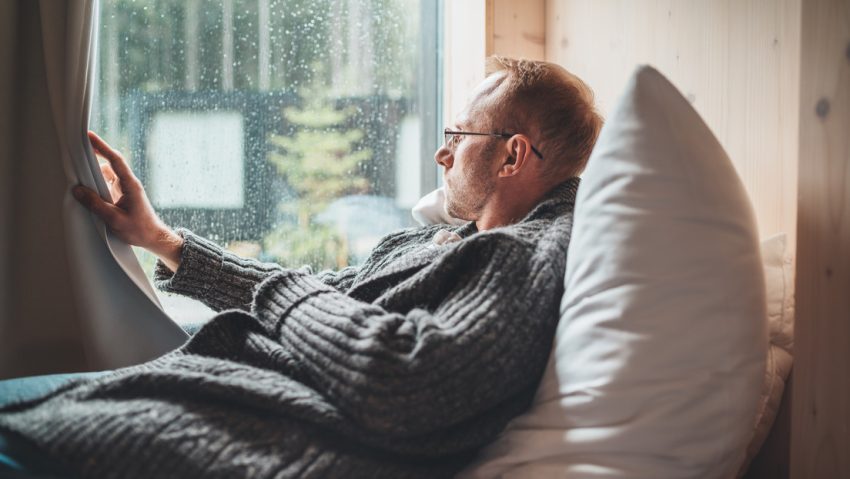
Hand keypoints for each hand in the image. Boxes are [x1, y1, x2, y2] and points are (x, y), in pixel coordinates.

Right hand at [73, 131, 183, 271]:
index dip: (102, 147)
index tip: (89, 136)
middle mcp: (128, 183)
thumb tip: (78, 190)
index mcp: (130, 185)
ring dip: (93, 173)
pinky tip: (86, 188)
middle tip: (77, 149)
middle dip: (93, 155)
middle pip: (109, 163)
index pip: (115, 160)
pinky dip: (96, 183)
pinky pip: (106, 183)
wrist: (152, 237)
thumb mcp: (114, 219)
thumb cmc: (138, 229)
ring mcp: (125, 188)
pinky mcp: (121, 194)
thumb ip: (96, 204)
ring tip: (77, 172)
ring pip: (106, 174)